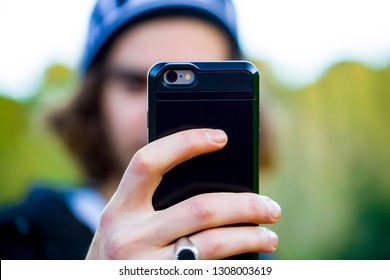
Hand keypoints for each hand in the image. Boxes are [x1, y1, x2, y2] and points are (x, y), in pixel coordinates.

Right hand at [86, 129, 280, 258]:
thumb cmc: (122, 254)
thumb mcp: (126, 225)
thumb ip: (155, 203)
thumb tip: (219, 183)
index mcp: (118, 210)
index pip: (148, 162)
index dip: (185, 143)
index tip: (221, 137)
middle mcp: (128, 238)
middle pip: (200, 208)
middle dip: (245, 205)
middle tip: (271, 206)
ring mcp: (147, 268)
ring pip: (214, 244)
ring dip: (250, 236)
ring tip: (270, 235)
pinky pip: (212, 270)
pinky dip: (238, 263)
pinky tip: (251, 259)